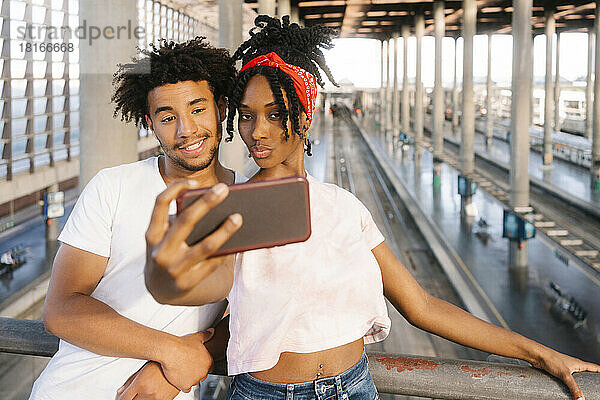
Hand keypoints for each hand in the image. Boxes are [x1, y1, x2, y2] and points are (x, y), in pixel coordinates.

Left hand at [116, 361, 178, 399]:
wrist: (180, 364)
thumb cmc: (162, 364)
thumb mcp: (143, 370)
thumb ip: (130, 381)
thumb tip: (121, 391)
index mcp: (140, 384)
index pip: (124, 399)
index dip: (121, 399)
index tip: (122, 397)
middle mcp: (148, 392)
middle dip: (132, 398)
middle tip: (133, 394)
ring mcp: (157, 398)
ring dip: (141, 399)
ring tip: (145, 391)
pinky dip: (150, 399)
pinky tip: (152, 393)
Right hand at [145, 180, 241, 297]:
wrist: (160, 290)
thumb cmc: (169, 252)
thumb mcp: (164, 238)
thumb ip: (179, 222)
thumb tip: (214, 205)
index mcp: (152, 234)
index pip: (160, 203)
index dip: (176, 188)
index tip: (195, 181)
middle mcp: (160, 251)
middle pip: (186, 220)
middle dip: (206, 202)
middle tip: (224, 188)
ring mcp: (173, 269)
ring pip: (205, 246)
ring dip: (224, 230)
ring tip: (238, 217)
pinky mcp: (187, 284)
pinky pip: (212, 265)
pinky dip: (226, 252)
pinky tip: (239, 242)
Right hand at [159, 328, 214, 392]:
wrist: (170, 351)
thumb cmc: (182, 344)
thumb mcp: (197, 337)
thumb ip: (206, 335)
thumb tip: (211, 331)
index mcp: (208, 361)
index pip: (210, 368)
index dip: (203, 366)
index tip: (197, 364)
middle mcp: (203, 372)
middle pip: (202, 375)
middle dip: (196, 372)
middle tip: (188, 366)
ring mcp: (195, 379)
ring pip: (194, 382)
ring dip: (189, 378)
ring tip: (182, 370)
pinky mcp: (185, 385)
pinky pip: (186, 388)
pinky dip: (182, 385)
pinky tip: (179, 378)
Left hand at [534, 349, 599, 399]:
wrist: (537, 355)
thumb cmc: (551, 359)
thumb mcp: (565, 375)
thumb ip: (574, 387)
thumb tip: (581, 399)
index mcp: (578, 363)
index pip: (594, 367)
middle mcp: (572, 364)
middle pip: (585, 372)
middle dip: (590, 378)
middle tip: (595, 385)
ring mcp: (564, 367)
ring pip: (575, 376)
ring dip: (578, 382)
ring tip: (581, 389)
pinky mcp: (557, 370)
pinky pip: (565, 378)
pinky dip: (568, 383)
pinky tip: (566, 388)